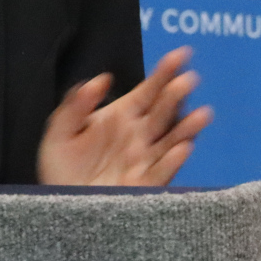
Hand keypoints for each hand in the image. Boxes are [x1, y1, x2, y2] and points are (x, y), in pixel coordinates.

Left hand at [36, 46, 212, 186]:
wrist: (59, 206)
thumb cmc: (61, 167)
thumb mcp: (60, 131)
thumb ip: (76, 104)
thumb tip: (103, 78)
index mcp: (122, 116)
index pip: (149, 91)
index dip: (165, 72)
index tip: (182, 54)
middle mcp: (140, 135)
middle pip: (164, 111)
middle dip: (176, 95)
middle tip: (187, 80)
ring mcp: (146, 160)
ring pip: (173, 140)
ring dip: (187, 127)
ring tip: (201, 114)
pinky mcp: (146, 186)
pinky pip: (163, 172)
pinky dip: (173, 160)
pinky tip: (182, 148)